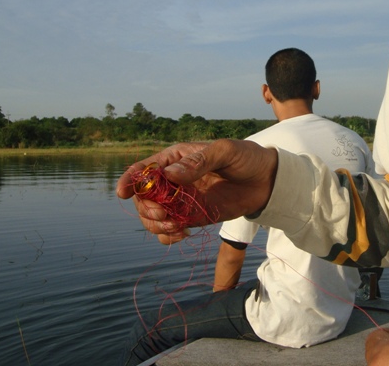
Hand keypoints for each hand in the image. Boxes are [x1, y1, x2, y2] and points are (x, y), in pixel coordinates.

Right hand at [116, 139, 277, 243]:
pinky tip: (181, 234)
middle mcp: (173, 180)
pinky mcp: (192, 217)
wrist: (266, 180)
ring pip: (152, 217)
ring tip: (176, 227)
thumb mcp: (225, 151)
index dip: (130, 180)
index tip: (122, 192)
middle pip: (142, 197)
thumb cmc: (246, 158)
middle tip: (165, 216)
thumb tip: (170, 175)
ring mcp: (181, 200)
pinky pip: (169, 231)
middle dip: (146, 209)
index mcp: (175, 158)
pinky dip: (168, 237)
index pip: (144, 169)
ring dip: (155, 226)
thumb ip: (198, 162)